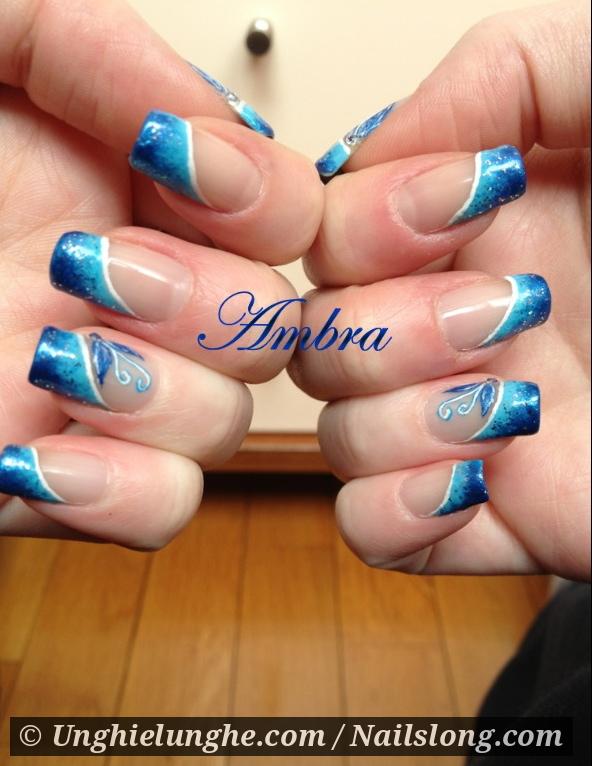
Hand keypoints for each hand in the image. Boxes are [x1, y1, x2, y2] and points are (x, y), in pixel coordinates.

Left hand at [0, 0, 322, 545]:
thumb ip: (101, 52)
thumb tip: (209, 127)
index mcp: (127, 192)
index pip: (283, 216)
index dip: (265, 203)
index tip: (180, 172)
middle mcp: (130, 291)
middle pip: (269, 332)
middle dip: (206, 304)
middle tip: (99, 269)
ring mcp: (100, 386)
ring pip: (227, 427)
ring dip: (166, 396)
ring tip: (59, 355)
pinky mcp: (51, 469)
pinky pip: (158, 511)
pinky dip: (124, 491)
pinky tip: (37, 449)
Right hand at [290, 0, 589, 578]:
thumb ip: (509, 71)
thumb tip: (379, 141)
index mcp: (478, 229)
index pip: (334, 229)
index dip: (363, 224)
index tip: (466, 207)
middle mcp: (457, 323)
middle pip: (320, 338)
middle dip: (387, 329)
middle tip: (506, 313)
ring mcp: (467, 421)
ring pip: (337, 433)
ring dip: (399, 419)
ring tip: (512, 405)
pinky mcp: (496, 513)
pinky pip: (371, 529)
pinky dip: (393, 513)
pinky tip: (473, 482)